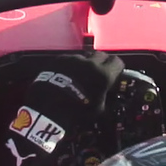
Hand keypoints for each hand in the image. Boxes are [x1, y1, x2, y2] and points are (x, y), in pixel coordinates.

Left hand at [0, 52, 124, 165]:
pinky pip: (70, 59)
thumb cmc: (77, 111)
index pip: (117, 62)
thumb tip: (107, 92)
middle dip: (102, 63)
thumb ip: (105, 96)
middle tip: (98, 73)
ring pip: (85, 56)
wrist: (48, 107)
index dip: (116, 68)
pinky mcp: (60, 59)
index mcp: (103, 74)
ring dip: (86, 63)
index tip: (113, 73)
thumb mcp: (98, 108)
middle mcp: (90, 63)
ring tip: (81, 75)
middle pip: (102, 55)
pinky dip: (71, 65)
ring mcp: (74, 59)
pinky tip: (67, 75)